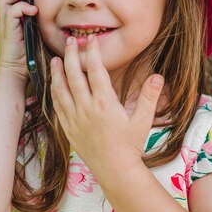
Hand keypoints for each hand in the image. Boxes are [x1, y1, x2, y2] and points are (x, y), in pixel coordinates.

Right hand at [0, 0, 37, 78]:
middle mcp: (3, 19)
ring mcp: (4, 24)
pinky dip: (22, 7)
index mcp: (8, 18)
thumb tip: (49, 9)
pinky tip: (34, 10)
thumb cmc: (27, 56)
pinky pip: (11, 12)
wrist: (15, 73)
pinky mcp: (8, 31)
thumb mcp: (33, 34)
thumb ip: (36, 21)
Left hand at [50, 34, 164, 180]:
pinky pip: (57, 106)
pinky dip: (54, 92)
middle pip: (74, 75)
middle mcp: (87, 108)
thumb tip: (158, 76)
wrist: (114, 171)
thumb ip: (150, 97)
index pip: (96, 71)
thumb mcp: (143, 121)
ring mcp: (74, 118)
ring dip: (58, 72)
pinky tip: (54, 84)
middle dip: (72, 55)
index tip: (91, 40)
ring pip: (61, 89)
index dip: (93, 53)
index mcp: (105, 104)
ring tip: (56, 59)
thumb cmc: (130, 146)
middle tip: (70, 41)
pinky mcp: (68, 128)